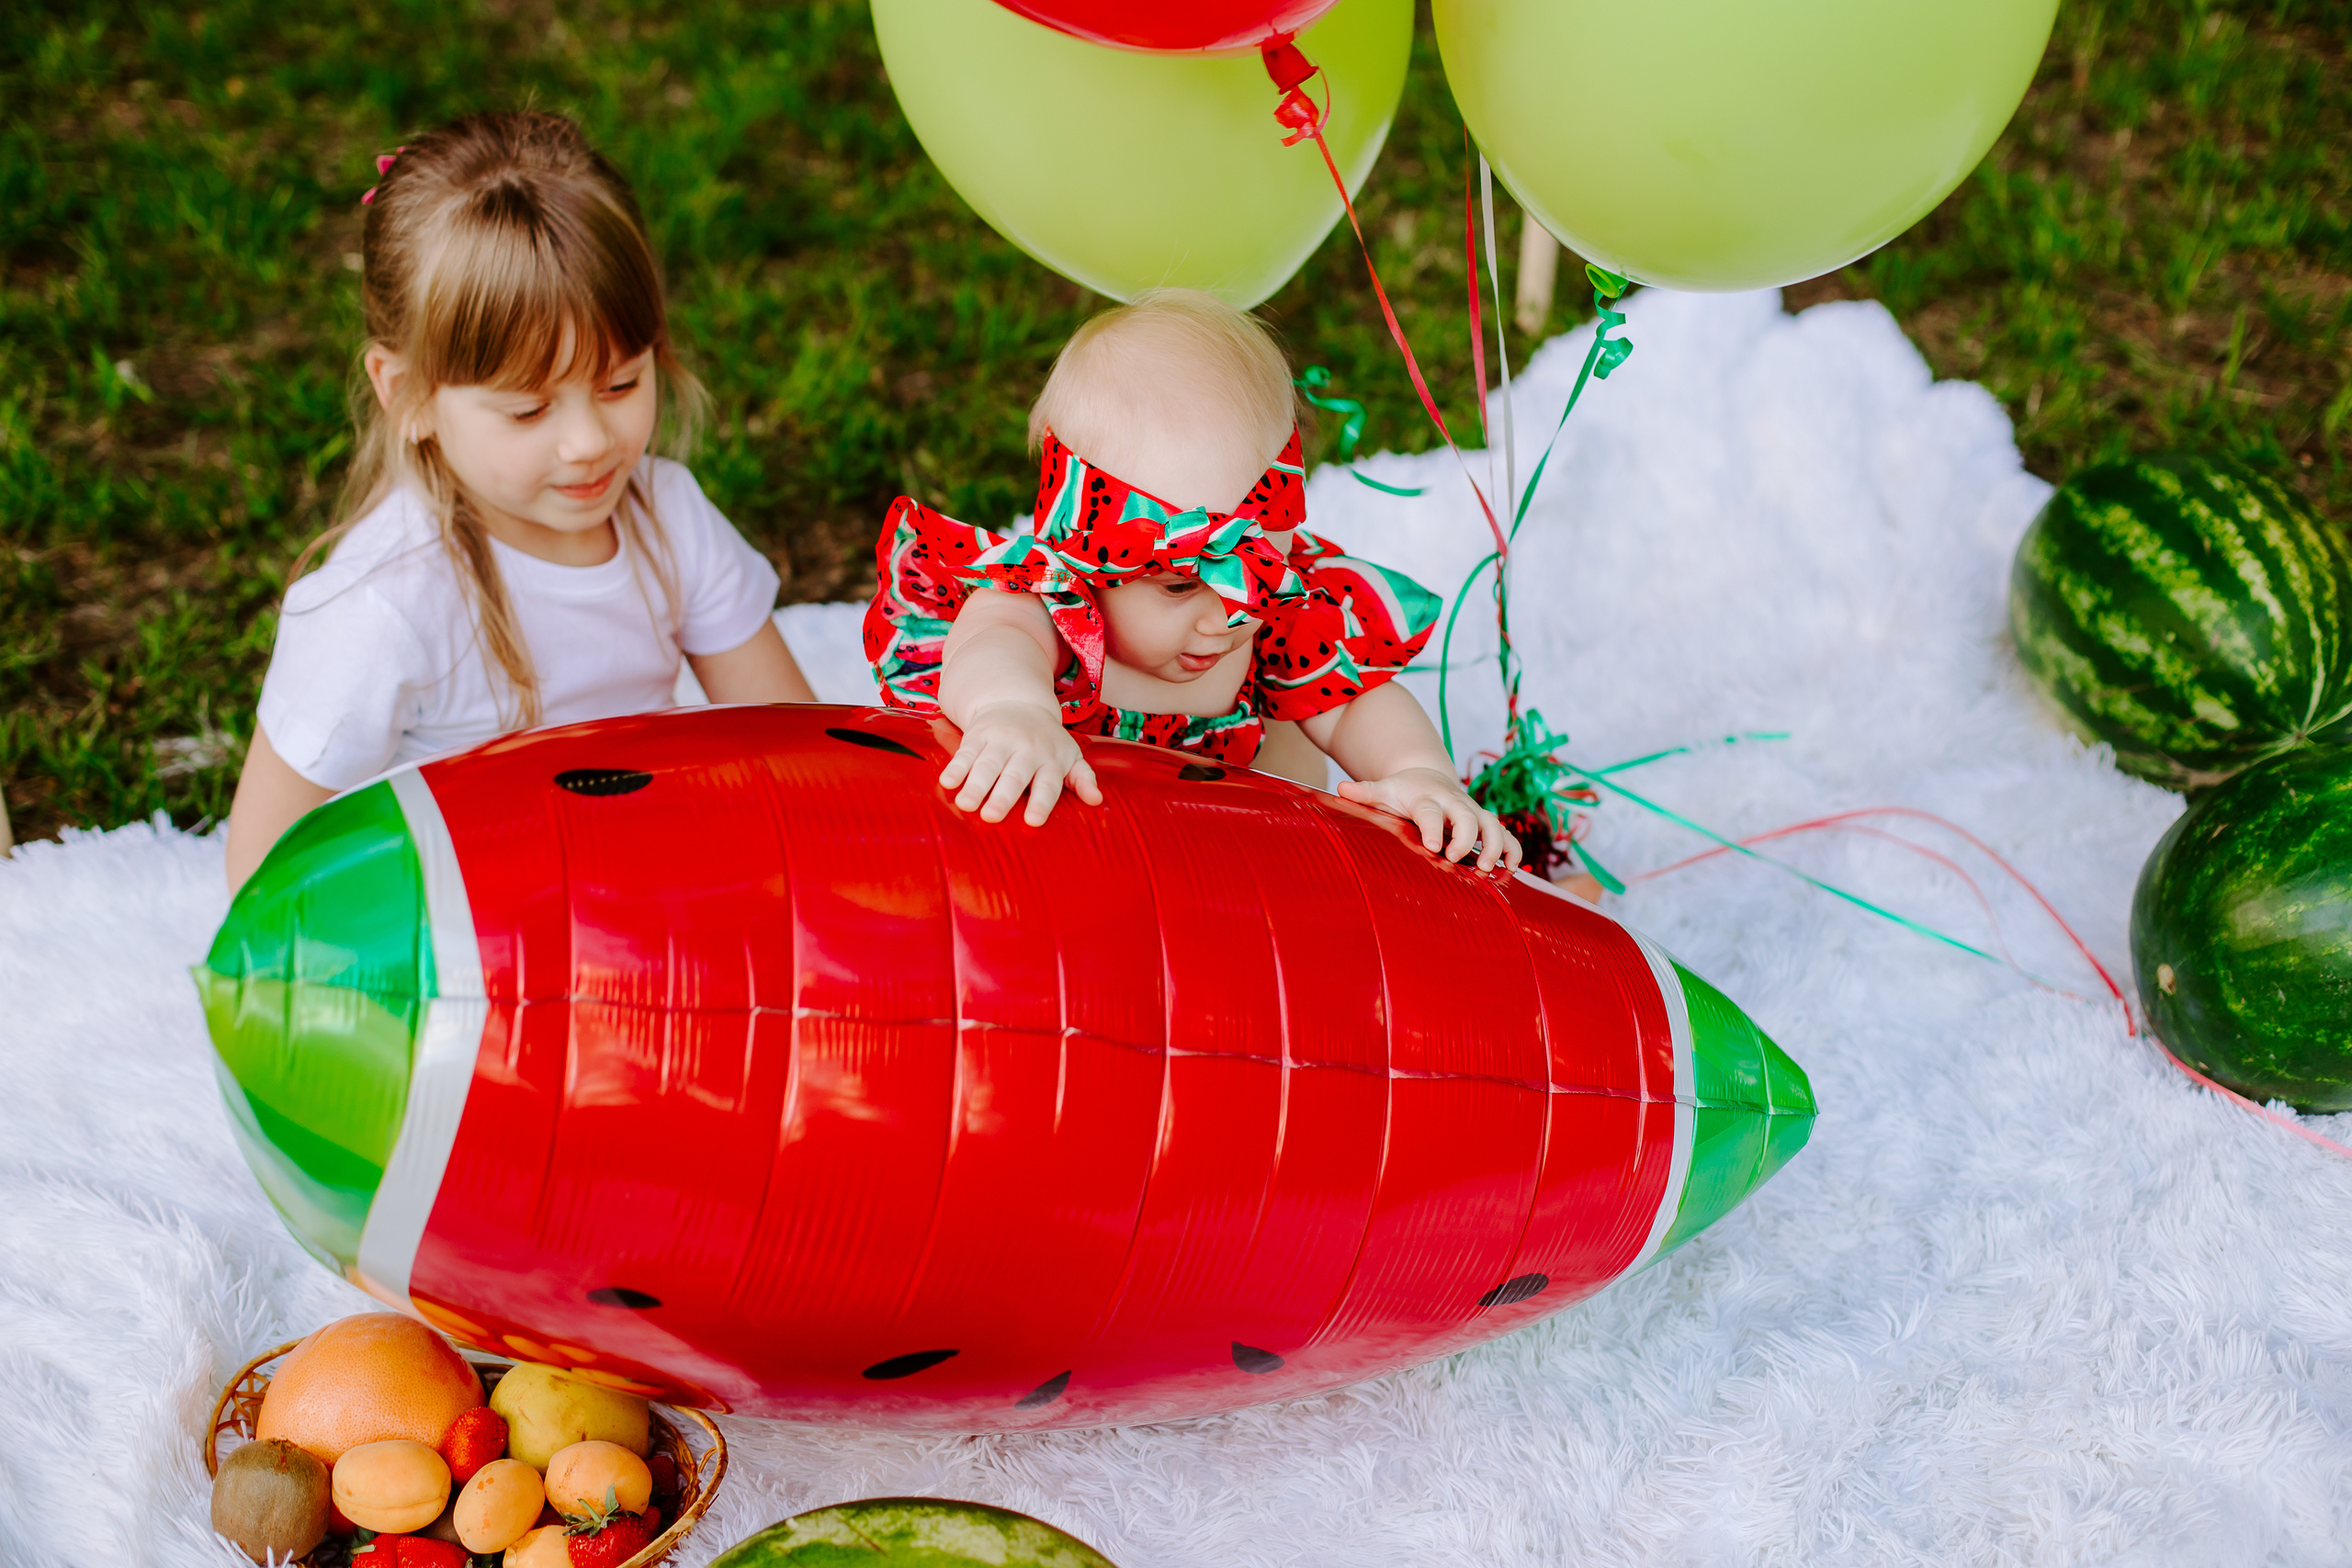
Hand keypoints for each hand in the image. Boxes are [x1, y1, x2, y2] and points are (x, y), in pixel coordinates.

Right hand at [937, 701, 1102, 825]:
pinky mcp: (978, 735)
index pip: (1048, 784)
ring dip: (975, 785)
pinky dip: (956, 767)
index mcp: (1051, 759)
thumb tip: (1097, 801)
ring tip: (966, 805)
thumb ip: (1082, 779)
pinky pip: (966, 752)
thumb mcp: (1070, 756)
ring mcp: (1000, 740)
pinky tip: (947, 782)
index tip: (1032, 821)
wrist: (1018, 701)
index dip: (1041, 802)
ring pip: (987, 764)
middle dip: (1003, 796)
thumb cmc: (1047, 741)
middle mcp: (1027, 749)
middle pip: (1014, 775)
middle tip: (991, 817)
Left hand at [1337, 766, 1521, 872]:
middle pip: (1469, 817)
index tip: (1432, 847)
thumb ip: (1365, 792)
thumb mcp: (1383, 790)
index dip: (1433, 828)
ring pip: (1493, 825)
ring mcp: (1473, 812)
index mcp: (1427, 797)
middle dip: (1467, 839)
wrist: (1426, 776)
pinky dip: (1513, 850)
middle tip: (1457, 859)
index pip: (1431, 812)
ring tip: (1487, 870)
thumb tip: (1341, 790)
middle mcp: (1455, 803)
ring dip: (1495, 847)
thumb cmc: (1402, 792)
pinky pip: (1507, 835)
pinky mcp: (1486, 823)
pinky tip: (1510, 869)